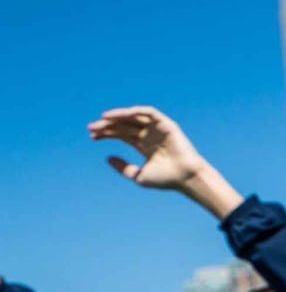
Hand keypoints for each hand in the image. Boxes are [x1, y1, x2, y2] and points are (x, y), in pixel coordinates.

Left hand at [87, 106, 210, 190]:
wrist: (186, 178)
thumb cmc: (166, 180)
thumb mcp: (139, 176)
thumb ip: (123, 168)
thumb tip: (107, 157)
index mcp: (143, 146)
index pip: (121, 135)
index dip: (106, 134)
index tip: (92, 136)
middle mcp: (149, 135)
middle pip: (123, 125)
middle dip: (107, 126)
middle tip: (92, 128)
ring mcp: (157, 129)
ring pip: (133, 117)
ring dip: (118, 116)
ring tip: (103, 119)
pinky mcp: (166, 124)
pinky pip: (148, 113)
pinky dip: (134, 111)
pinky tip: (121, 115)